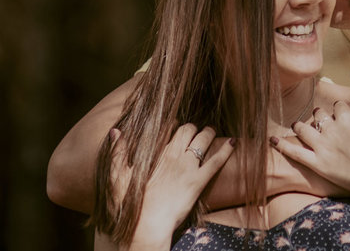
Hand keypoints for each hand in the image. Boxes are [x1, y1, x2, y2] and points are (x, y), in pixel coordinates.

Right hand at [108, 124, 234, 246]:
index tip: (177, 126)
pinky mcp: (199, 182)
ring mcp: (188, 168)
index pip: (171, 127)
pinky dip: (226, 150)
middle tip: (197, 131)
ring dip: (209, 133)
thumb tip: (116, 131)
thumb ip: (117, 153)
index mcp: (157, 153)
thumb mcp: (118, 177)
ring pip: (204, 139)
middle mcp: (174, 156)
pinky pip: (216, 162)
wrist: (147, 225)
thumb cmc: (132, 204)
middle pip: (189, 129)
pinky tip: (233, 142)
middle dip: (194, 127)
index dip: (176, 124)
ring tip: (211, 132)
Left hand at [270, 99, 349, 204]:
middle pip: (319, 115)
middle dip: (319, 116)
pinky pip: (295, 152)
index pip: (338, 106)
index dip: (340, 110)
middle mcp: (333, 129)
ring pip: (304, 129)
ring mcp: (323, 147)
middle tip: (320, 120)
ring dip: (300, 126)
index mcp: (349, 118)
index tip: (341, 114)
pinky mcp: (318, 164)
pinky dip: (282, 145)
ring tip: (298, 125)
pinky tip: (272, 140)